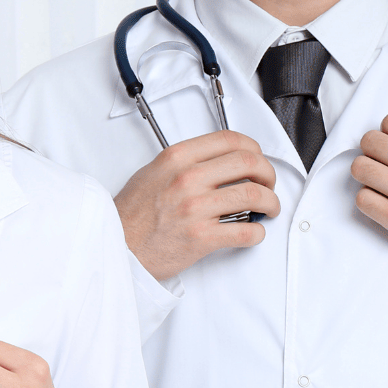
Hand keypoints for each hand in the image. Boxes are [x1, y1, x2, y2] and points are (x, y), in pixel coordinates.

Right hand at [114, 131, 278, 280]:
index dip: (253, 148)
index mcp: (177, 158)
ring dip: (270, 203)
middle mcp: (188, 179)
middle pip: (249, 163)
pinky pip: (245, 231)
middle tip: (268, 184)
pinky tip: (253, 232)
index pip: (230, 140)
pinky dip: (257, 232)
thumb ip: (183, 163)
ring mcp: (196, 208)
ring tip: (268, 209)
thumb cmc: (131, 215)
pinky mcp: (201, 237)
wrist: (117, 247)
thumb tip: (217, 162)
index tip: (257, 159)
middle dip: (268, 174)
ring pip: (254, 196)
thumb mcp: (152, 172)